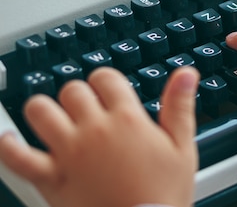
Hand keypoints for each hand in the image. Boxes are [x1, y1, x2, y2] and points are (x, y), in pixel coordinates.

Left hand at [0, 67, 198, 206]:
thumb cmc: (164, 194)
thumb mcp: (182, 147)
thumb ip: (180, 106)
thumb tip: (186, 73)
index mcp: (127, 119)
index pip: (106, 78)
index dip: (106, 81)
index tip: (109, 90)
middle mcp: (95, 130)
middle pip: (73, 91)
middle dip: (80, 95)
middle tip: (87, 108)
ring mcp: (69, 153)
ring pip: (40, 111)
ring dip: (44, 110)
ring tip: (53, 117)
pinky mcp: (51, 179)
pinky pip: (17, 158)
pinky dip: (9, 146)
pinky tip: (11, 140)